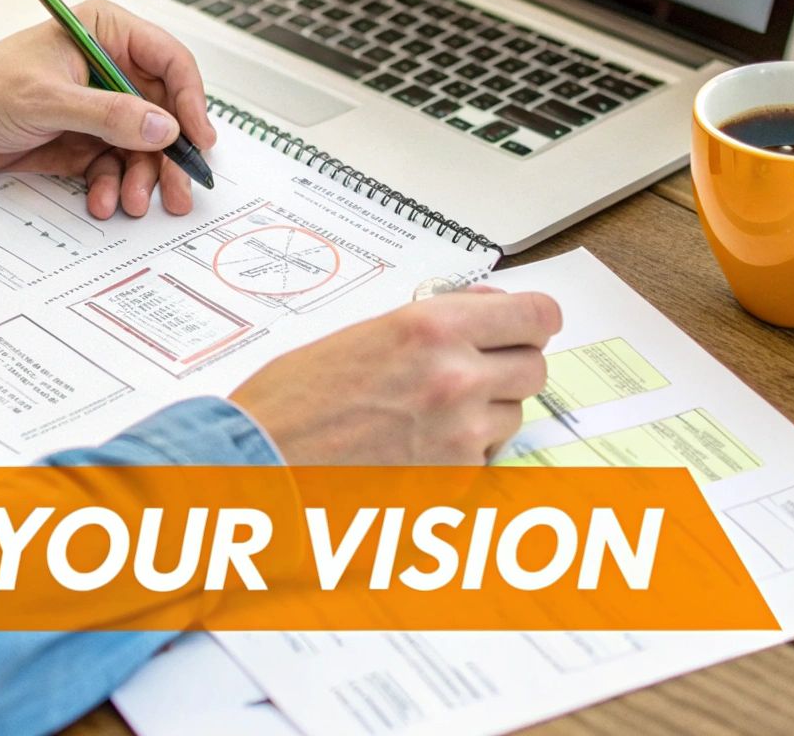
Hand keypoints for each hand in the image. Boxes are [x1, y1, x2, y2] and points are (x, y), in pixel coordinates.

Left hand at [0, 0, 216, 218]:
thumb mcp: (48, 100)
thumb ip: (109, 114)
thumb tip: (162, 127)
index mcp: (106, 33)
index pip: (170, 61)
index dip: (190, 101)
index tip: (197, 139)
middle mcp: (111, 67)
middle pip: (165, 111)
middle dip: (170, 153)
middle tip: (179, 187)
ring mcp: (102, 105)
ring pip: (145, 144)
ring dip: (142, 177)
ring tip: (132, 200)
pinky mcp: (89, 137)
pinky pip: (118, 164)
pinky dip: (115, 185)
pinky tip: (104, 199)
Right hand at [231, 290, 562, 464]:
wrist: (257, 464)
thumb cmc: (294, 400)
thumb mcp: (368, 333)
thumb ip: (435, 323)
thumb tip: (486, 310)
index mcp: (433, 328)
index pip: (535, 315)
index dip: (533, 322)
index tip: (529, 329)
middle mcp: (455, 377)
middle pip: (534, 368)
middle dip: (509, 369)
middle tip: (473, 374)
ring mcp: (458, 435)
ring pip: (512, 418)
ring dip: (484, 415)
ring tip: (427, 417)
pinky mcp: (451, 482)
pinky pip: (483, 460)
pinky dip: (461, 456)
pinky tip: (414, 450)